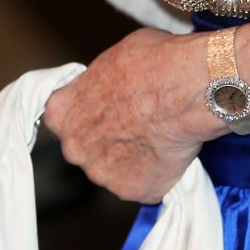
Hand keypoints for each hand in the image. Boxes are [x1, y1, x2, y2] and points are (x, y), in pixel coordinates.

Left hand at [41, 28, 213, 203]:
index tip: (99, 108)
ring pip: (112, 169)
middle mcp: (75, 148)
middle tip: (132, 123)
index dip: (82, 112)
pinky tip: (167, 152)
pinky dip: (152, 174)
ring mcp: (103, 173)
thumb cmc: (154, 63)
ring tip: (155, 136)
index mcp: (61, 111)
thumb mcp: (113, 57)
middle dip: (104, 139)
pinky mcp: (133, 191)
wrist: (190, 89)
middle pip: (84, 147)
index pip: (58, 118)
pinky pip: (141, 184)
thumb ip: (98, 82)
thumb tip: (108, 85)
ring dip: (128, 159)